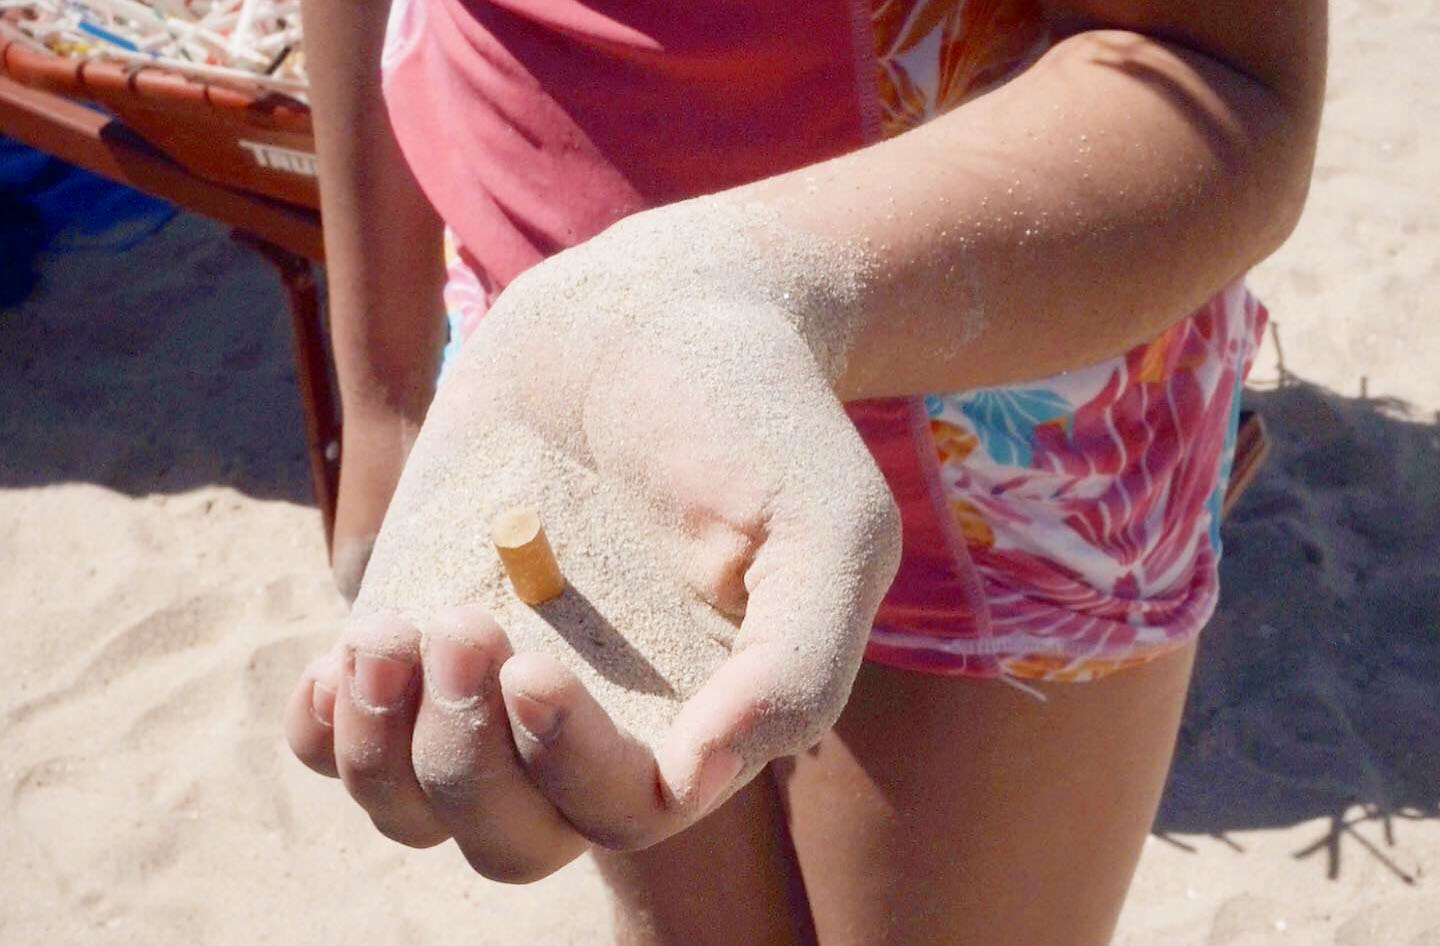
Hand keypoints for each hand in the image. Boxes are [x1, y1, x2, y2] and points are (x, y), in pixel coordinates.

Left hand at [286, 199, 900, 876]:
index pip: (620, 814)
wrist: (649, 313)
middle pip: (510, 837)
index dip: (567, 769)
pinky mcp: (419, 626)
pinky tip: (347, 661)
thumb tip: (695, 779)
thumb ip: (796, 663)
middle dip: (466, 762)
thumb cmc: (755, 415)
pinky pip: (343, 739)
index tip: (537, 663)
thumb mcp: (829, 525)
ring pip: (416, 805)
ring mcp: (493, 681)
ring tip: (394, 634)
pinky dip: (327, 731)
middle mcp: (592, 722)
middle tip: (467, 625)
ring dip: (385, 747)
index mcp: (693, 723)